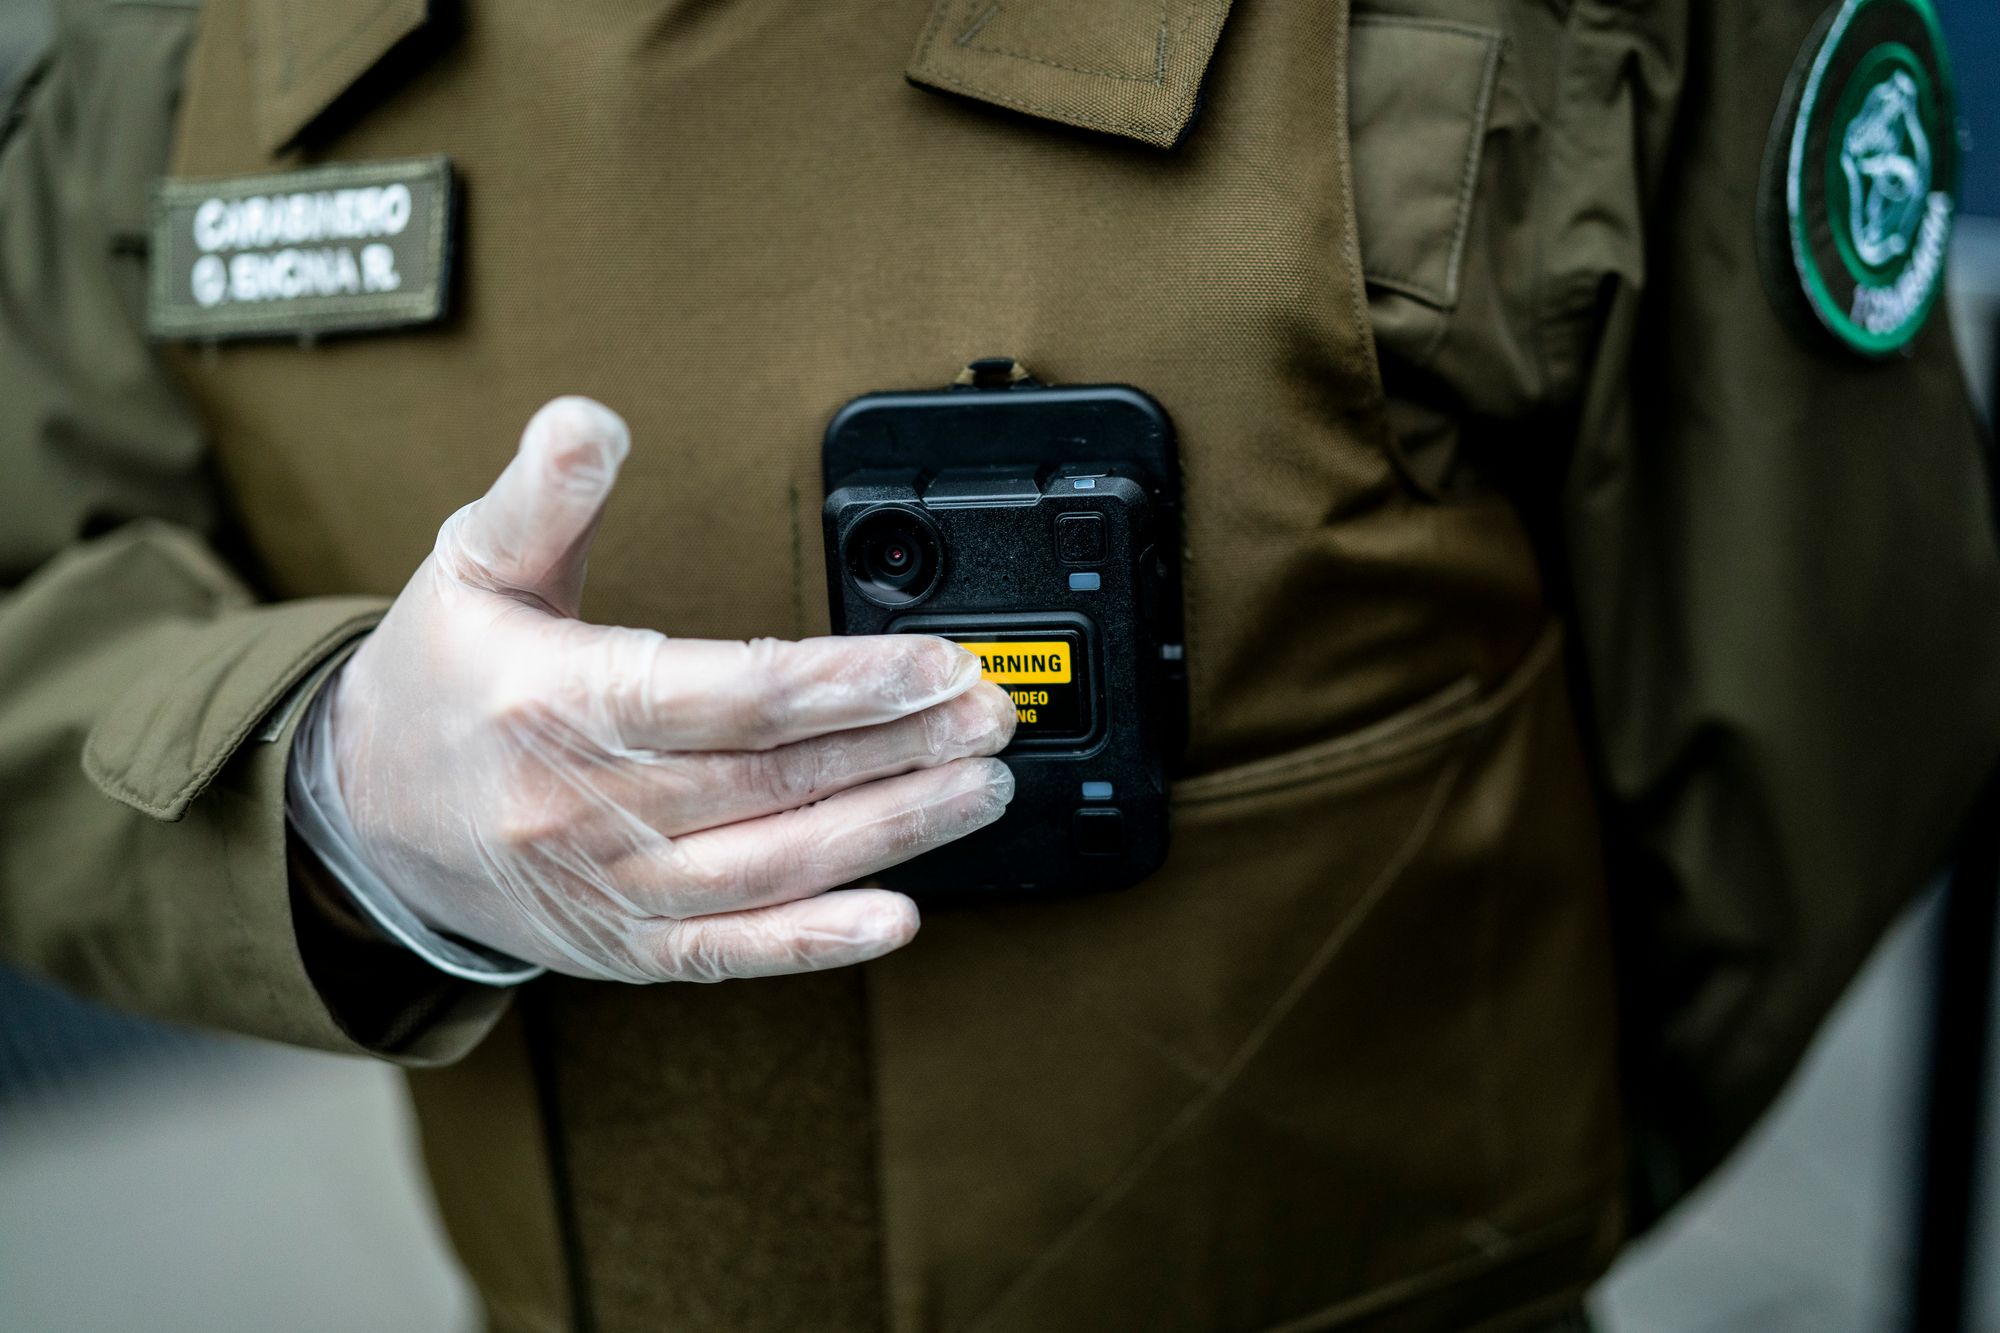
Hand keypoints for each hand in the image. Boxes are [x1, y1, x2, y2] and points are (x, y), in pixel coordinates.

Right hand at [319, 397, 1014, 981]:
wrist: (360, 818)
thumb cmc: (436, 682)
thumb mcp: (469, 566)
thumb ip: (541, 495)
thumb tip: (586, 420)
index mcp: (554, 702)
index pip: (732, 695)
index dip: (848, 683)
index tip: (935, 663)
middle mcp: (583, 807)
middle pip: (774, 779)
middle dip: (900, 747)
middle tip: (991, 715)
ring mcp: (606, 888)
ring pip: (772, 867)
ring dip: (889, 831)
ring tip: (980, 789)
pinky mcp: (621, 946)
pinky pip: (729, 953)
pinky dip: (815, 941)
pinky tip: (897, 917)